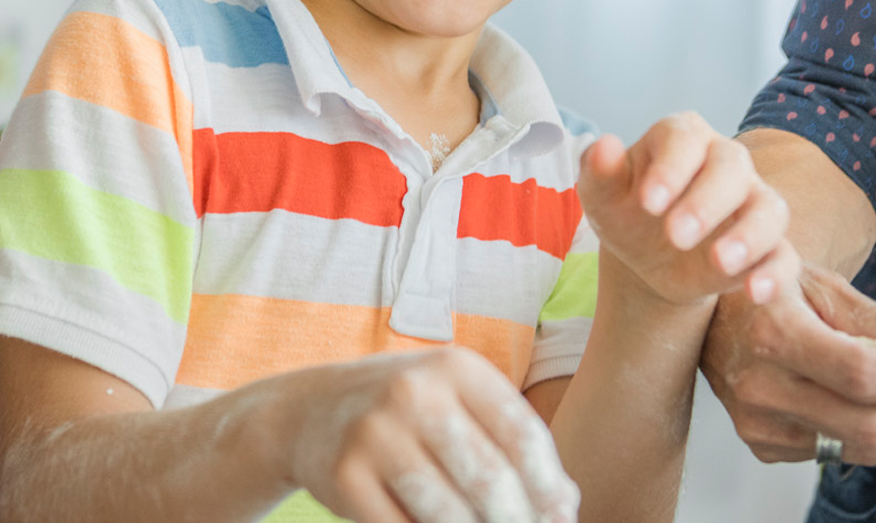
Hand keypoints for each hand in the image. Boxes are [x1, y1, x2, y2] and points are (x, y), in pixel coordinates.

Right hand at [286, 347, 580, 522]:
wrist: (308, 412)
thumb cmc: (406, 412)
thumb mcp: (457, 403)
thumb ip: (508, 442)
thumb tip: (566, 505)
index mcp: (455, 367)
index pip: (522, 435)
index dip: (549, 487)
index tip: (563, 519)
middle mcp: (414, 393)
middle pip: (490, 479)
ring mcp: (375, 434)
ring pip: (448, 512)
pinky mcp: (344, 476)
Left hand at [579, 113, 798, 305]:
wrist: (648, 259)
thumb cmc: (627, 213)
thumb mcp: (602, 197)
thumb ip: (599, 171)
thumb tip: (604, 145)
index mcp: (683, 137)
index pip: (685, 138)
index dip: (670, 167)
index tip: (648, 203)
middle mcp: (726, 161)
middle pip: (732, 168)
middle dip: (706, 202)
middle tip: (675, 236)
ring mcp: (753, 202)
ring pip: (769, 209)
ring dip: (750, 235)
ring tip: (721, 262)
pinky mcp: (768, 246)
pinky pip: (784, 256)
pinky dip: (775, 274)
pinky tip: (756, 293)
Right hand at [700, 261, 875, 464]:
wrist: (712, 311)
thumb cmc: (771, 288)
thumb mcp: (825, 286)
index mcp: (774, 333)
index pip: (863, 375)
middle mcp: (759, 386)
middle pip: (866, 424)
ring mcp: (756, 423)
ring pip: (856, 447)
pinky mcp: (761, 444)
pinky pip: (832, 453)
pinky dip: (859, 431)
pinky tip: (855, 400)